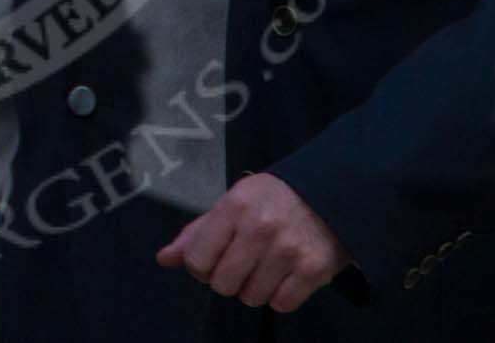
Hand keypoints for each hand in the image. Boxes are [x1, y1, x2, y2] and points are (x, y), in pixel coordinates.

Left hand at [156, 173, 349, 312]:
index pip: (197, 260)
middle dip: (228, 279)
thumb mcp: (232, 203)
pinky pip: (282, 304)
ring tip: (266, 266)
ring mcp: (288, 251)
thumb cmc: (273, 198)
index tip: (215, 258)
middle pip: (222, 284)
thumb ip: (197, 232)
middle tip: (243, 263)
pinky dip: (281, 296)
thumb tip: (164, 259)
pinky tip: (285, 275)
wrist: (331, 191)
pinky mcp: (314, 269)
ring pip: (252, 298)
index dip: (202, 266)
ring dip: (255, 288)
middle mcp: (260, 229)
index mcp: (234, 208)